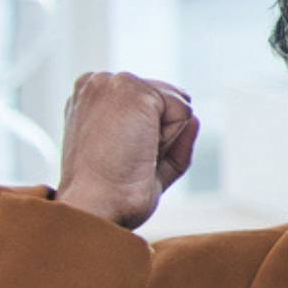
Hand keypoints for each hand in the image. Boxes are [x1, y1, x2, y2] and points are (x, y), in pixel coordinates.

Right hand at [50, 73, 198, 230]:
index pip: (151, 102)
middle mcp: (97, 83)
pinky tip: (139, 148)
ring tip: (132, 153)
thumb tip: (195, 118)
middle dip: (159, 133)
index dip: (148, 135)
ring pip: (178, 104)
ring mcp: (113, 83)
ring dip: (165, 137)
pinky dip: (171, 137)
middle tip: (127, 157)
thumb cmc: (110, 191)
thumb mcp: (144, 161)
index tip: (119, 155)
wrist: (95, 204)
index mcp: (92, 97)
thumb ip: (172, 138)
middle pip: (168, 101)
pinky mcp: (132, 90)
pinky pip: (183, 111)